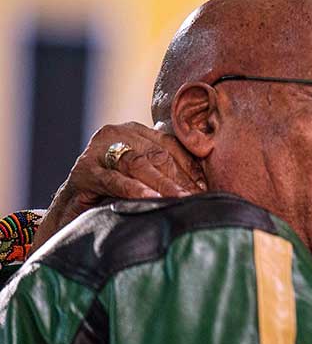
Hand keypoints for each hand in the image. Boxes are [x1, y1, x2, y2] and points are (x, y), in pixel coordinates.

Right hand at [34, 123, 205, 246]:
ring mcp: (97, 150)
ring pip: (138, 164)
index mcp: (136, 131)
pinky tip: (149, 198)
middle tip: (198, 199)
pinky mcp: (83, 171)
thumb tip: (207, 186)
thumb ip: (171, 175)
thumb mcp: (146, 181)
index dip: (192, 167)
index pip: (171, 145)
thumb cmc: (116, 196)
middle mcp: (116, 133)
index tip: (208, 188)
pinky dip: (133, 189)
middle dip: (181, 178)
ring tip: (181, 199)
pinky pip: (113, 179)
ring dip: (163, 183)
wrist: (72, 212)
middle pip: (157, 154)